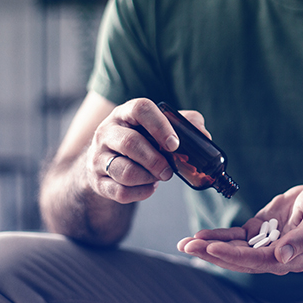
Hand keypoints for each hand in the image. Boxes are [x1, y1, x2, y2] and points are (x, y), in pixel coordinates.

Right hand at [85, 98, 208, 203]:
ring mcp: (98, 157)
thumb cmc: (139, 140)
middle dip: (156, 160)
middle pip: (131, 143)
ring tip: (158, 176)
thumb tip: (204, 135)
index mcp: (125, 113)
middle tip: (169, 170)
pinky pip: (121, 192)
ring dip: (148, 177)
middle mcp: (107, 132)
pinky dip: (141, 193)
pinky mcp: (97, 181)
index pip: (140, 109)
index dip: (160, 126)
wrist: (104, 161)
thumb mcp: (157, 126)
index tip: (174, 144)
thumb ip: (183, 124)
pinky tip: (148, 186)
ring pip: (125, 171)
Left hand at [177, 181, 302, 274]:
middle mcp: (276, 256)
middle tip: (187, 246)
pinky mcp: (260, 232)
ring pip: (234, 250)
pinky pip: (236, 237)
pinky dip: (219, 236)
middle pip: (240, 259)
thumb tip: (282, 257)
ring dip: (209, 247)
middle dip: (212, 253)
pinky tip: (200, 235)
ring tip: (184, 243)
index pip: (258, 260)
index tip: (212, 247)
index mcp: (292, 257)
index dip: (234, 255)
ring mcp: (266, 244)